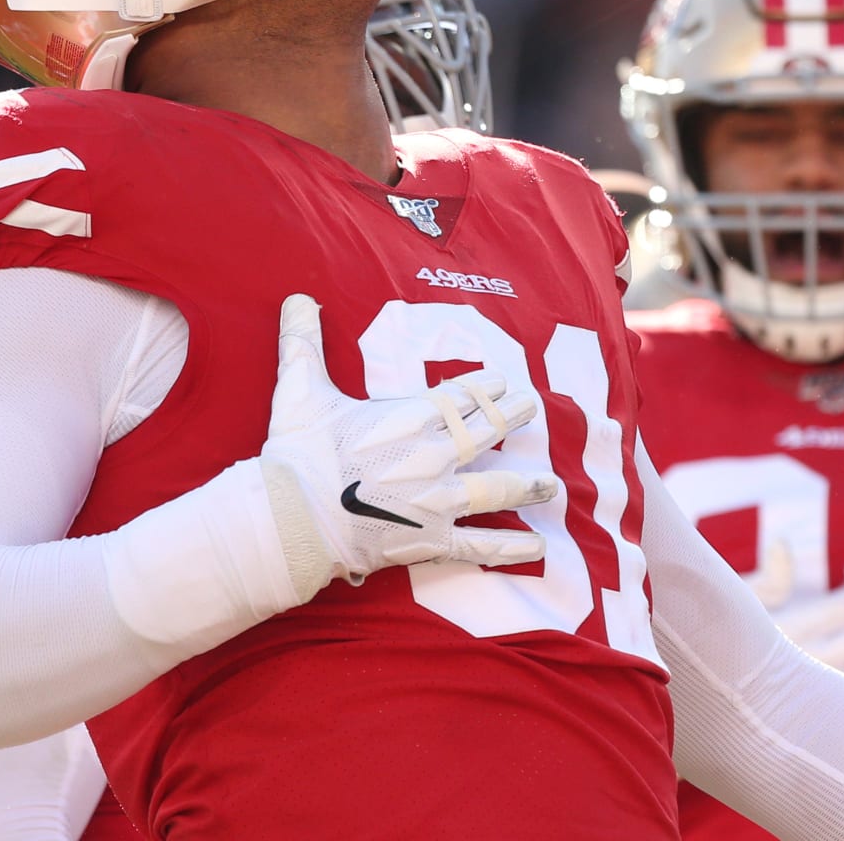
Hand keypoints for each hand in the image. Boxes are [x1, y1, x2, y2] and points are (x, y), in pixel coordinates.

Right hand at [260, 293, 556, 598]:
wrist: (292, 518)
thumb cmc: (298, 453)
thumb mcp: (299, 388)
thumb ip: (303, 341)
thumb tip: (295, 297)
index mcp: (409, 418)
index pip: (460, 396)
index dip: (484, 387)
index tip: (503, 380)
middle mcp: (434, 456)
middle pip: (487, 432)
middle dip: (515, 417)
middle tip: (535, 407)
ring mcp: (438, 501)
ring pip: (496, 489)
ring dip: (527, 484)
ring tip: (551, 483)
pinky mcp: (430, 541)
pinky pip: (479, 546)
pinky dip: (509, 548)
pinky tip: (535, 546)